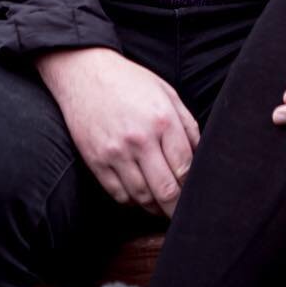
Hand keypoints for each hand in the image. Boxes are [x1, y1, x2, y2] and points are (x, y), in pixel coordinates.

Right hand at [36, 46, 199, 216]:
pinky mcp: (96, 161)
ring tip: (162, 206)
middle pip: (166, 191)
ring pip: (142, 198)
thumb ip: (187, 126)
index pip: (185, 168)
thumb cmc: (131, 82)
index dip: (193, 186)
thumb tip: (199, 158)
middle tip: (182, 212)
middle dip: (177, 207)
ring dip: (155, 207)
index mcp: (163, 120)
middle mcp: (140, 139)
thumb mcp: (167, 93)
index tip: (196, 193)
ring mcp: (116, 153)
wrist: (86, 73)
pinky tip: (140, 195)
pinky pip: (119, 195)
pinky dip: (132, 201)